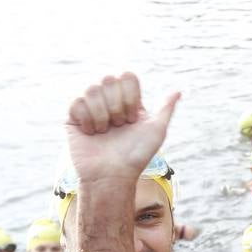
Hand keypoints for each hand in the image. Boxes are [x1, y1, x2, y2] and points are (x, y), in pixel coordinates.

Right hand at [65, 72, 179, 185]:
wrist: (113, 175)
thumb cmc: (136, 156)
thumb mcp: (157, 131)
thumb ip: (166, 109)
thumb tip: (178, 91)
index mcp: (127, 101)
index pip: (127, 76)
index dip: (130, 97)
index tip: (132, 120)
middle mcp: (108, 101)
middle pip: (108, 79)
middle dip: (116, 106)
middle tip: (119, 127)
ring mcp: (90, 108)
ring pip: (91, 88)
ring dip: (102, 114)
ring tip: (105, 133)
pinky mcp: (73, 117)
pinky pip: (77, 101)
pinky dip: (87, 119)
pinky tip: (92, 134)